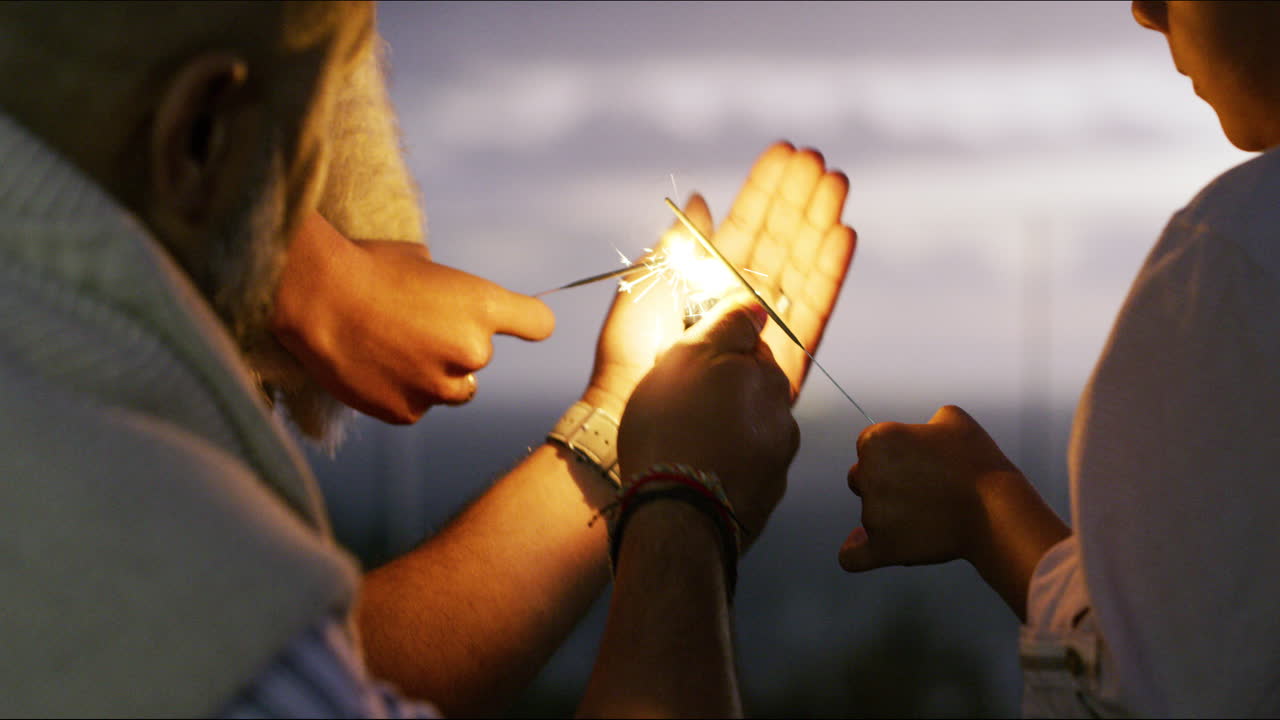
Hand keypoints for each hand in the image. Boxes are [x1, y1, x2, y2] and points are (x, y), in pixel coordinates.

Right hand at [272, 212, 554, 423]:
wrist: (312, 298)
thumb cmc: (364, 267)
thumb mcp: (423, 261)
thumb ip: (453, 290)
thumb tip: (454, 302)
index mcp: (482, 306)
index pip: (538, 323)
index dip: (525, 322)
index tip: (515, 322)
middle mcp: (471, 351)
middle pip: (482, 357)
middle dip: (455, 346)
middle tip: (411, 327)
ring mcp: (439, 387)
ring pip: (454, 388)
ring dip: (434, 375)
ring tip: (392, 349)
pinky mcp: (408, 412)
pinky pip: (416, 405)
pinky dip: (400, 391)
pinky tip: (373, 367)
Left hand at [583, 142, 855, 416]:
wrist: (631, 406)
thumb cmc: (630, 352)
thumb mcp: (648, 283)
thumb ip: (680, 243)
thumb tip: (699, 199)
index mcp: (709, 281)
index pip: (746, 227)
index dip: (765, 191)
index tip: (785, 153)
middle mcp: (741, 301)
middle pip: (780, 243)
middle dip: (799, 200)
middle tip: (818, 159)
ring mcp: (766, 329)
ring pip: (800, 268)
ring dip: (819, 225)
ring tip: (836, 184)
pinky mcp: (785, 362)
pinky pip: (812, 311)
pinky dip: (827, 273)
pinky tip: (841, 236)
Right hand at [618, 296, 798, 542]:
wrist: (676, 517)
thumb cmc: (673, 431)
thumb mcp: (690, 357)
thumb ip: (727, 325)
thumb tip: (755, 304)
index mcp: (767, 376)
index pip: (747, 346)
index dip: (714, 354)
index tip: (687, 368)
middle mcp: (783, 415)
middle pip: (752, 390)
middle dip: (723, 394)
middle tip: (679, 408)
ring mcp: (778, 459)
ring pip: (750, 430)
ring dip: (726, 432)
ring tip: (686, 447)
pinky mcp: (765, 497)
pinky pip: (745, 469)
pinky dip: (727, 467)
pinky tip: (698, 473)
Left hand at [840, 405, 1023, 570]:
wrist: (996, 510)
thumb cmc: (977, 463)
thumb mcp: (954, 420)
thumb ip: (927, 421)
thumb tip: (923, 430)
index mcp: (877, 440)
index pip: (869, 445)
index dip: (894, 452)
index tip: (918, 461)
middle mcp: (867, 475)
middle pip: (860, 478)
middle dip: (885, 482)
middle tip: (923, 488)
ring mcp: (872, 514)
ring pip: (869, 512)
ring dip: (889, 513)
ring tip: (930, 515)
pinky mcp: (883, 547)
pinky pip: (853, 556)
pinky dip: (855, 551)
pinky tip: (858, 544)